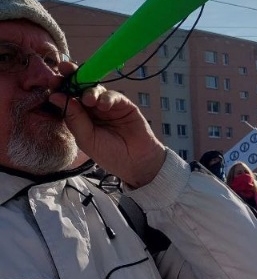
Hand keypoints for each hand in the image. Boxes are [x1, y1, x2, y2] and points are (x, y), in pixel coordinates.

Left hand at [48, 63, 165, 187]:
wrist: (137, 162)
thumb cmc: (110, 154)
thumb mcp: (86, 139)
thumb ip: (73, 118)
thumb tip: (55, 96)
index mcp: (79, 118)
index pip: (66, 98)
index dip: (60, 88)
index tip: (52, 82)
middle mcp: (92, 109)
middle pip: (79, 88)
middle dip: (71, 77)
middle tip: (64, 70)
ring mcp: (108, 106)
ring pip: (95, 89)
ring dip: (89, 90)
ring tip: (88, 100)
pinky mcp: (124, 105)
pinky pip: (113, 95)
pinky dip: (106, 97)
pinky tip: (103, 106)